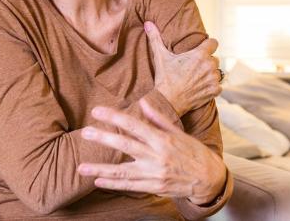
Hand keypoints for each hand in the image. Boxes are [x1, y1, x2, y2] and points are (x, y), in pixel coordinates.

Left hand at [78, 99, 226, 204]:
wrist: (209, 179)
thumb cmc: (194, 152)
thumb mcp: (179, 132)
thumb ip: (158, 118)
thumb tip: (143, 101)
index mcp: (163, 139)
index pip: (134, 125)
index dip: (114, 116)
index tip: (98, 111)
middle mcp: (157, 156)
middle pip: (125, 145)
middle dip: (103, 138)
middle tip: (85, 132)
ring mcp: (154, 174)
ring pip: (122, 171)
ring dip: (100, 168)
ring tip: (81, 167)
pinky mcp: (154, 187)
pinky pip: (130, 186)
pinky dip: (113, 184)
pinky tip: (98, 181)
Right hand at [144, 21, 220, 115]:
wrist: (168, 102)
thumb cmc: (165, 78)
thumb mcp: (160, 57)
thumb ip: (155, 38)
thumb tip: (148, 24)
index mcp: (200, 54)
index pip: (214, 42)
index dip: (208, 46)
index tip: (202, 50)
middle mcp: (209, 65)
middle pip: (214, 59)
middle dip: (206, 62)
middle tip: (194, 68)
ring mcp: (213, 79)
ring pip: (217, 72)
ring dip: (210, 75)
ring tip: (197, 79)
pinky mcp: (215, 91)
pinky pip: (218, 86)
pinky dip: (211, 87)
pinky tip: (200, 88)